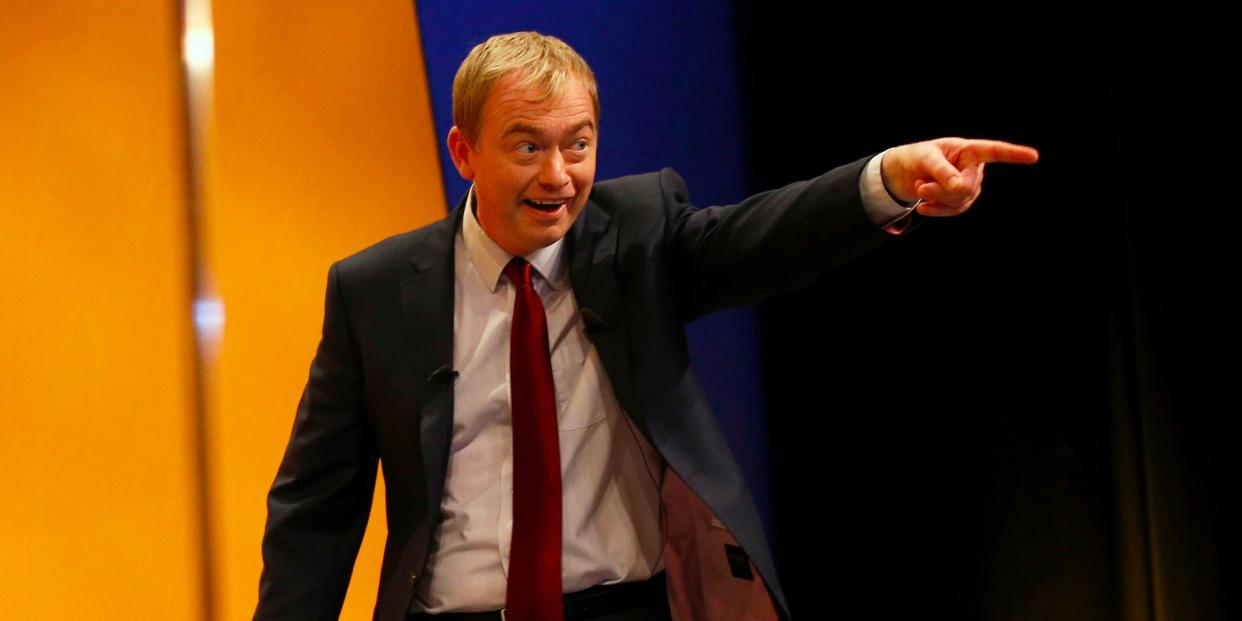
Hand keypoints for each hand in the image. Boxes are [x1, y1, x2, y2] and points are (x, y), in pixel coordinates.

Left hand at [881, 137, 1038, 216]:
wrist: (906, 172)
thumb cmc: (918, 157)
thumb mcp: (925, 159)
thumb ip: (942, 171)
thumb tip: (960, 188)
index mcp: (969, 149)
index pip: (994, 151)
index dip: (1013, 154)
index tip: (1033, 156)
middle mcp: (975, 168)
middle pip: (967, 187)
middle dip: (941, 190)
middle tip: (920, 185)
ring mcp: (972, 186)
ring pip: (959, 200)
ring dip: (935, 198)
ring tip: (920, 186)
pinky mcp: (964, 201)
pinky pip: (954, 211)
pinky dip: (936, 210)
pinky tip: (923, 207)